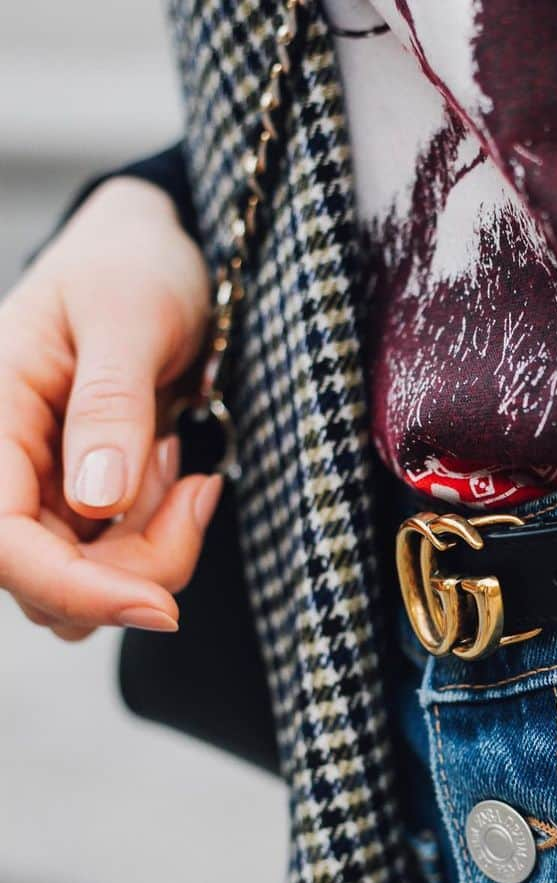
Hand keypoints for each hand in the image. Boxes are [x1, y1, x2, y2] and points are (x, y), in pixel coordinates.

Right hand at [0, 175, 217, 640]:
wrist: (149, 260)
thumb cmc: (132, 268)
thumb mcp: (130, 315)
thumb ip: (112, 406)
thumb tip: (96, 502)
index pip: (3, 540)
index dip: (75, 589)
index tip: (160, 608)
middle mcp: (6, 467)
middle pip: (53, 583)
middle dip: (139, 566)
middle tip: (198, 487)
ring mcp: (40, 494)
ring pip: (91, 583)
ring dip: (155, 550)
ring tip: (179, 459)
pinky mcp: (78, 509)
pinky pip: (120, 563)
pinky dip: (163, 540)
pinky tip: (178, 476)